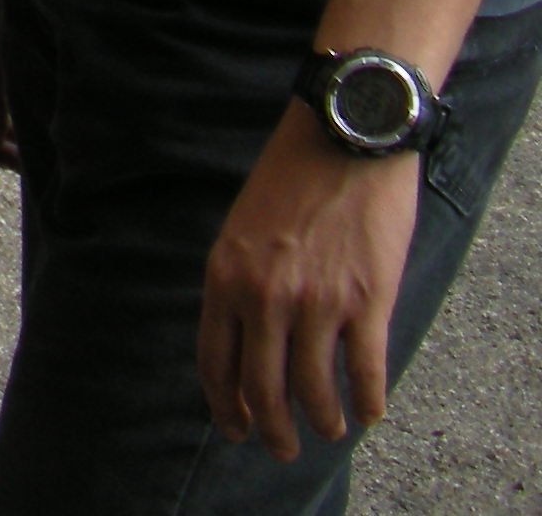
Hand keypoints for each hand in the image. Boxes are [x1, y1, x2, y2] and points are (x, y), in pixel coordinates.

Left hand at [199, 108, 419, 459]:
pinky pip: (366, 372)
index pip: (215, 361)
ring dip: (324, 422)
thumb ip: (242, 281)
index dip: (224, 405)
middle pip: (261, 388)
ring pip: (314, 391)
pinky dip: (369, 402)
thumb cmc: (293, 178)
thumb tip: (249, 337)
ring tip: (331, 431)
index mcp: (224, 276)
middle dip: (270, 429)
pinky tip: (371, 413)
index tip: (235, 428)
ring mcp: (316, 302)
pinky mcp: (366, 301)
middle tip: (282, 450)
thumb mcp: (244, 228)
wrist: (344, 137)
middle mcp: (264, 296)